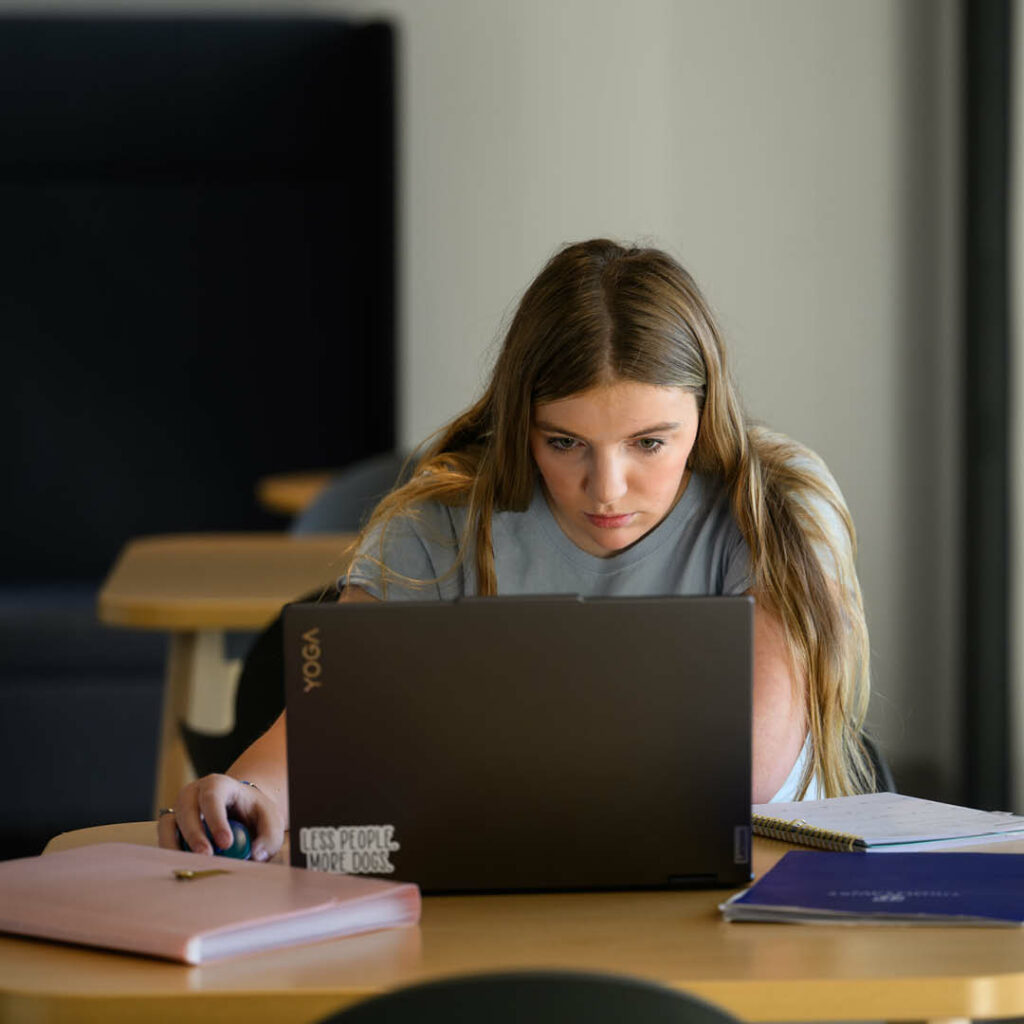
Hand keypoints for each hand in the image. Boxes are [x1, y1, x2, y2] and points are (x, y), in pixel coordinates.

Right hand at [157, 774, 284, 861]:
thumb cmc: (254, 814)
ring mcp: (179, 809)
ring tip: (190, 865)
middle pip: (186, 810)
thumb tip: (255, 855)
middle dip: (195, 835)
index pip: (213, 797)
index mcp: (218, 784)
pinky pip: (164, 838)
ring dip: (175, 846)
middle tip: (206, 856)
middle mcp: (194, 793)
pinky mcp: (171, 826)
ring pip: (168, 824)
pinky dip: (169, 853)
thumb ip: (269, 837)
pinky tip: (182, 866)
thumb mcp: (270, 819)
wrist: (240, 812)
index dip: (216, 820)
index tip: (226, 843)